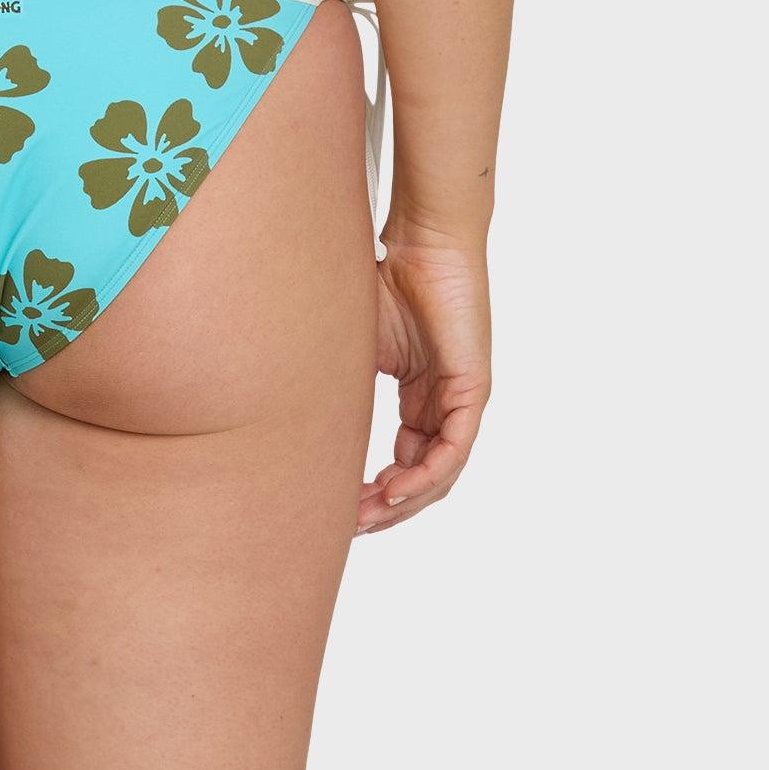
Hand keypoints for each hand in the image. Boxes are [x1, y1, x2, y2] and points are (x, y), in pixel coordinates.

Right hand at [358, 228, 490, 533]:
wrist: (422, 242)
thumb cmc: (387, 279)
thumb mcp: (355, 346)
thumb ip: (341, 387)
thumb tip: (297, 421)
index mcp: (422, 398)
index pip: (405, 462)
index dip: (376, 490)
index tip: (343, 509)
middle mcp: (445, 406)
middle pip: (423, 478)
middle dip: (387, 509)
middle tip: (351, 527)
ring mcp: (462, 401)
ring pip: (439, 474)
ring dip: (403, 502)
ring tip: (367, 518)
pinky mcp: (472, 391)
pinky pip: (452, 451)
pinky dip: (424, 478)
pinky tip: (395, 492)